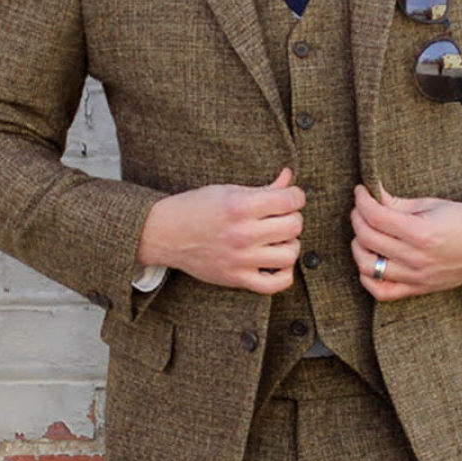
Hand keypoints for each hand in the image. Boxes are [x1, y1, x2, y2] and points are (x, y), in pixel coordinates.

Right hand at [136, 168, 304, 294]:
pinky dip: (284, 274)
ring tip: (278, 238)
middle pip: (294, 226)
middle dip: (293, 218)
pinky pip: (275, 284)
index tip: (291, 197)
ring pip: (290, 254)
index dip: (297, 196)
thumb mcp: (229, 191)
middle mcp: (242, 233)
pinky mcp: (236, 278)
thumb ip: (263, 187)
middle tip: (282, 217)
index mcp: (240, 206)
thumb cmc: (197, 208)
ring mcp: (240, 259)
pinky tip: (276, 261)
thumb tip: (289, 176)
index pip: (290, 200)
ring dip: (290, 244)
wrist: (164, 233)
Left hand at [349, 183, 461, 301]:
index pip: (376, 216)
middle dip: (357, 218)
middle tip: (361, 208)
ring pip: (368, 266)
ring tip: (364, 233)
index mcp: (422, 232)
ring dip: (358, 246)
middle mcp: (416, 258)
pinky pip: (382, 291)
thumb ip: (399, 204)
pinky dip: (368, 277)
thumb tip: (373, 195)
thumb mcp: (434, 204)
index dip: (361, 201)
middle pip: (368, 238)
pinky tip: (371, 260)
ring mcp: (416, 276)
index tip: (360, 191)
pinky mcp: (418, 289)